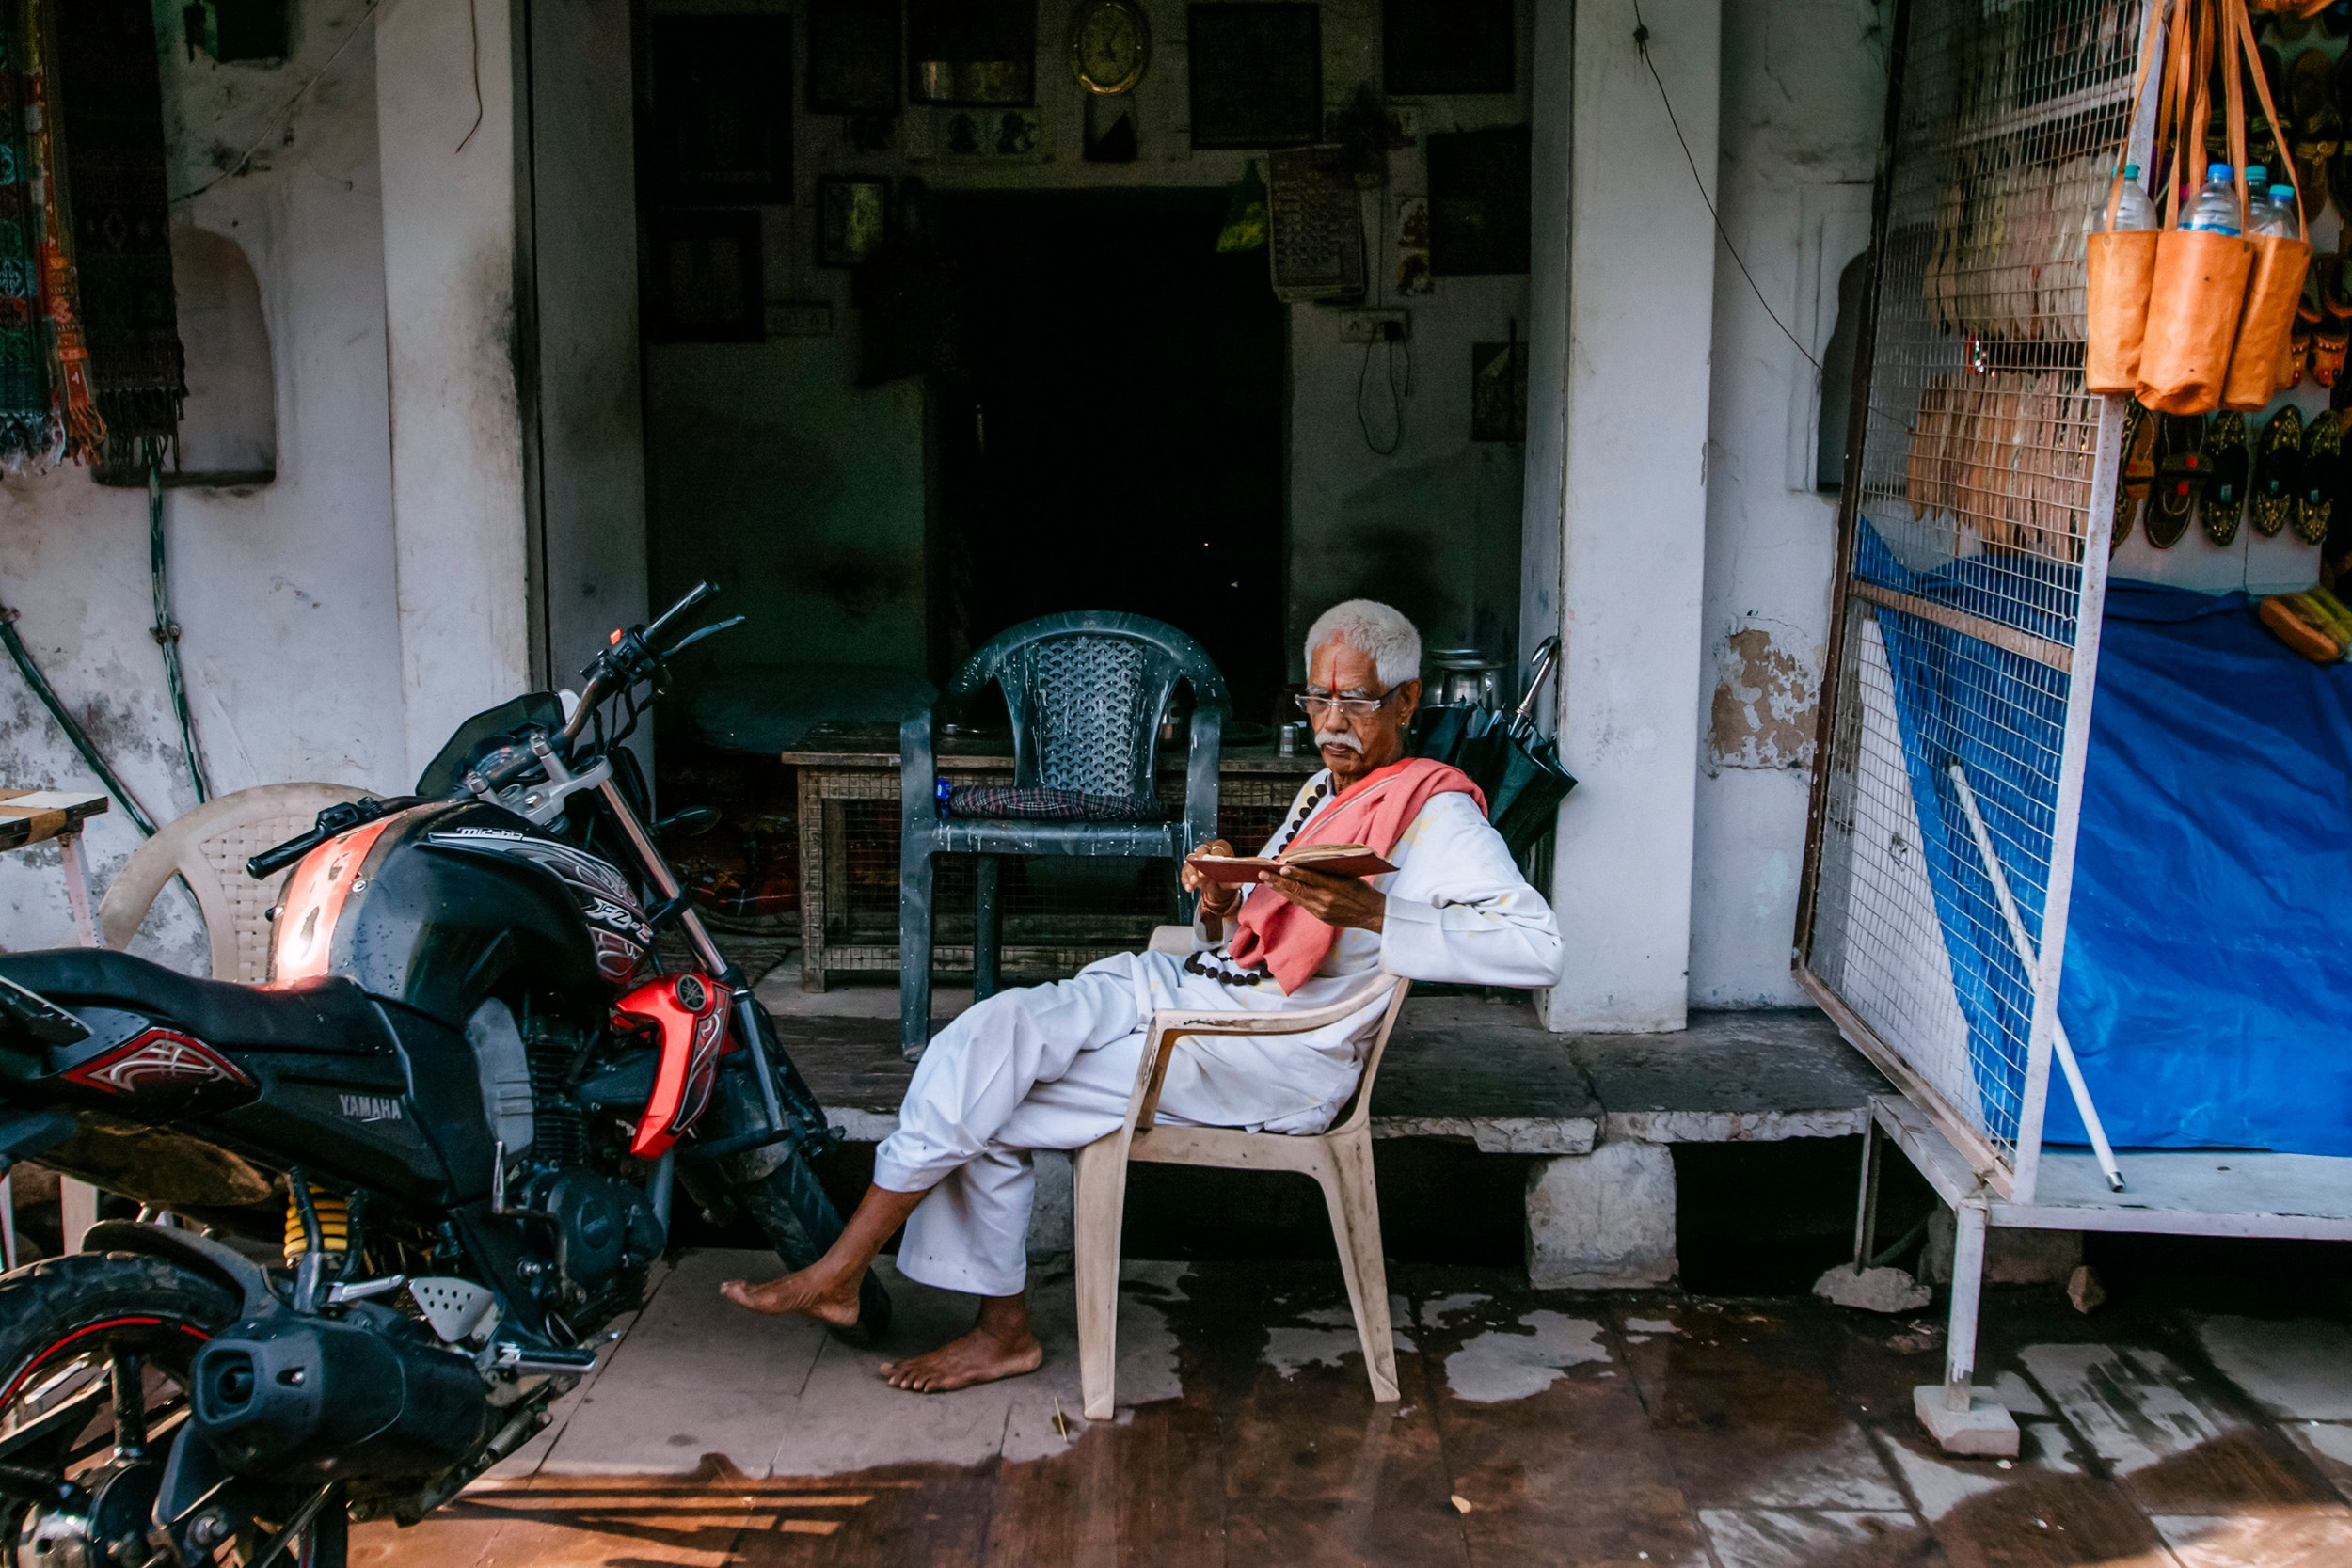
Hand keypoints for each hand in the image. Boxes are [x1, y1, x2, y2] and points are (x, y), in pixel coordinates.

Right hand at [1181, 839, 1240, 914]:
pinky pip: (1185, 872)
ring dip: (1192, 872)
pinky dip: (1186, 881)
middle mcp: (1207, 850)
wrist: (1219, 889)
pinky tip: (1189, 888)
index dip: (1217, 853)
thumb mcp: (1233, 881)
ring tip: (1194, 883)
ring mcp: (1196, 859)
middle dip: (1201, 861)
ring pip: (1190, 861)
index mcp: (1221, 848)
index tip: (1217, 861)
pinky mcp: (1188, 868)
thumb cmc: (1227, 880)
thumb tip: (1239, 882)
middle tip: (1202, 873)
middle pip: (1201, 850)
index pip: (1218, 847)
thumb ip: (1236, 881)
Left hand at [1260, 865, 1385, 932]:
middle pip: (1298, 888)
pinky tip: (1282, 889)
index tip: (1281, 867)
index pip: (1310, 877)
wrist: (1372, 913)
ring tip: (1266, 880)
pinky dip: (1292, 895)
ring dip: (1280, 888)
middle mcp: (1326, 899)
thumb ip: (1327, 872)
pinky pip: (1303, 904)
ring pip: (1297, 897)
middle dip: (1278, 881)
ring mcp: (1322, 909)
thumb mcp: (1347, 876)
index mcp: (1334, 885)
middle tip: (1263, 874)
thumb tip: (1306, 865)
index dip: (1295, 873)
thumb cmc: (1361, 889)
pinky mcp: (1321, 916)